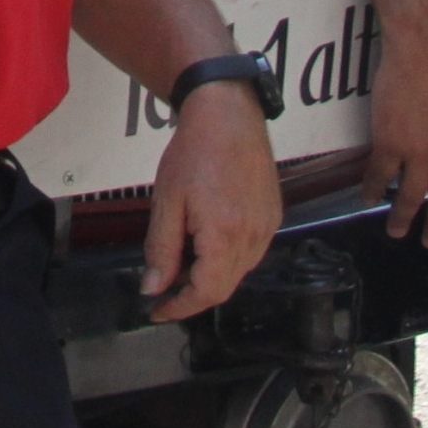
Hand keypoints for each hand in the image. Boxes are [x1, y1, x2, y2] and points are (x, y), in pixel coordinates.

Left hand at [142, 86, 280, 320]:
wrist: (228, 115)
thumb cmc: (194, 152)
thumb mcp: (167, 202)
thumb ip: (161, 250)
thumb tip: (153, 288)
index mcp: (225, 236)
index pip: (206, 293)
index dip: (180, 308)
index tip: (159, 311)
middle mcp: (253, 237)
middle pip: (224, 287)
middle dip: (192, 292)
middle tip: (164, 286)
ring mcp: (267, 228)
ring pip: (238, 271)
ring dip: (210, 275)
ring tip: (182, 256)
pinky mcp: (273, 217)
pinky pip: (250, 252)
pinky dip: (227, 257)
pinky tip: (206, 239)